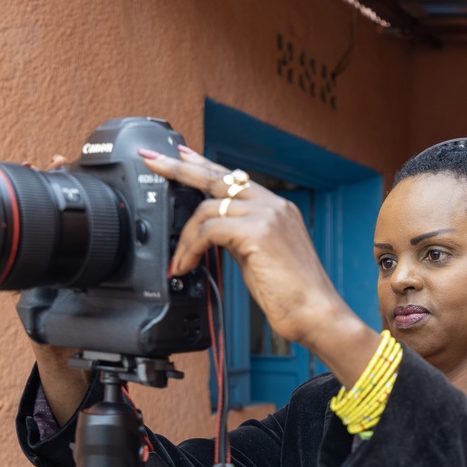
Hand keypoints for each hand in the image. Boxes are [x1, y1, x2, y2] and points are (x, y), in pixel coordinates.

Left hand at [139, 146, 378, 385]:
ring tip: (179, 261)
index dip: (203, 163)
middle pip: (217, 177)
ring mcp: (267, 215)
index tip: (180, 154)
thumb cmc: (290, 293)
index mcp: (276, 208)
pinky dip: (191, 248)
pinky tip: (188, 265)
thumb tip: (210, 233)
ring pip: (207, 209)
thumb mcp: (260, 257)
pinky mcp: (259, 232)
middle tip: (151, 160)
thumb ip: (238, 237)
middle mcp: (273, 205)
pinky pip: (210, 231)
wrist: (315, 312)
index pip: (233, 177)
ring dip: (184, 238)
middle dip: (178, 168)